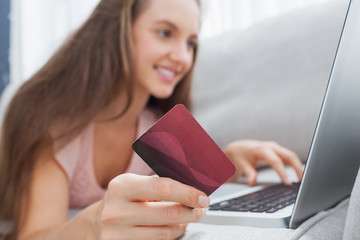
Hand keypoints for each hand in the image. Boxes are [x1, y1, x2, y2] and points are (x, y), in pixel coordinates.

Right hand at [95, 173, 209, 239]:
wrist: (97, 222)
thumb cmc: (123, 199)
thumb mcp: (134, 183)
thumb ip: (158, 184)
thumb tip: (192, 188)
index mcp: (122, 186)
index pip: (164, 188)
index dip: (188, 193)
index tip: (202, 197)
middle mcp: (116, 211)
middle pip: (167, 214)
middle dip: (191, 212)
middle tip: (201, 209)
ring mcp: (116, 234)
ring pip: (165, 234)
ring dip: (182, 226)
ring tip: (188, 218)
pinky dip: (170, 237)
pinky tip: (173, 229)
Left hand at [224, 140, 303, 185]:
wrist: (239, 148)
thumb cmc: (241, 156)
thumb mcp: (242, 165)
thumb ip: (249, 173)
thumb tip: (252, 182)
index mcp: (262, 149)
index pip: (275, 161)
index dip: (282, 172)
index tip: (288, 183)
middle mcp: (271, 147)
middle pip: (289, 155)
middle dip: (297, 167)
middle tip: (302, 181)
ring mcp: (276, 148)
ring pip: (291, 156)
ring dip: (298, 166)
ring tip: (303, 180)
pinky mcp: (278, 151)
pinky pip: (289, 157)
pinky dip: (295, 165)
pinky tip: (299, 175)